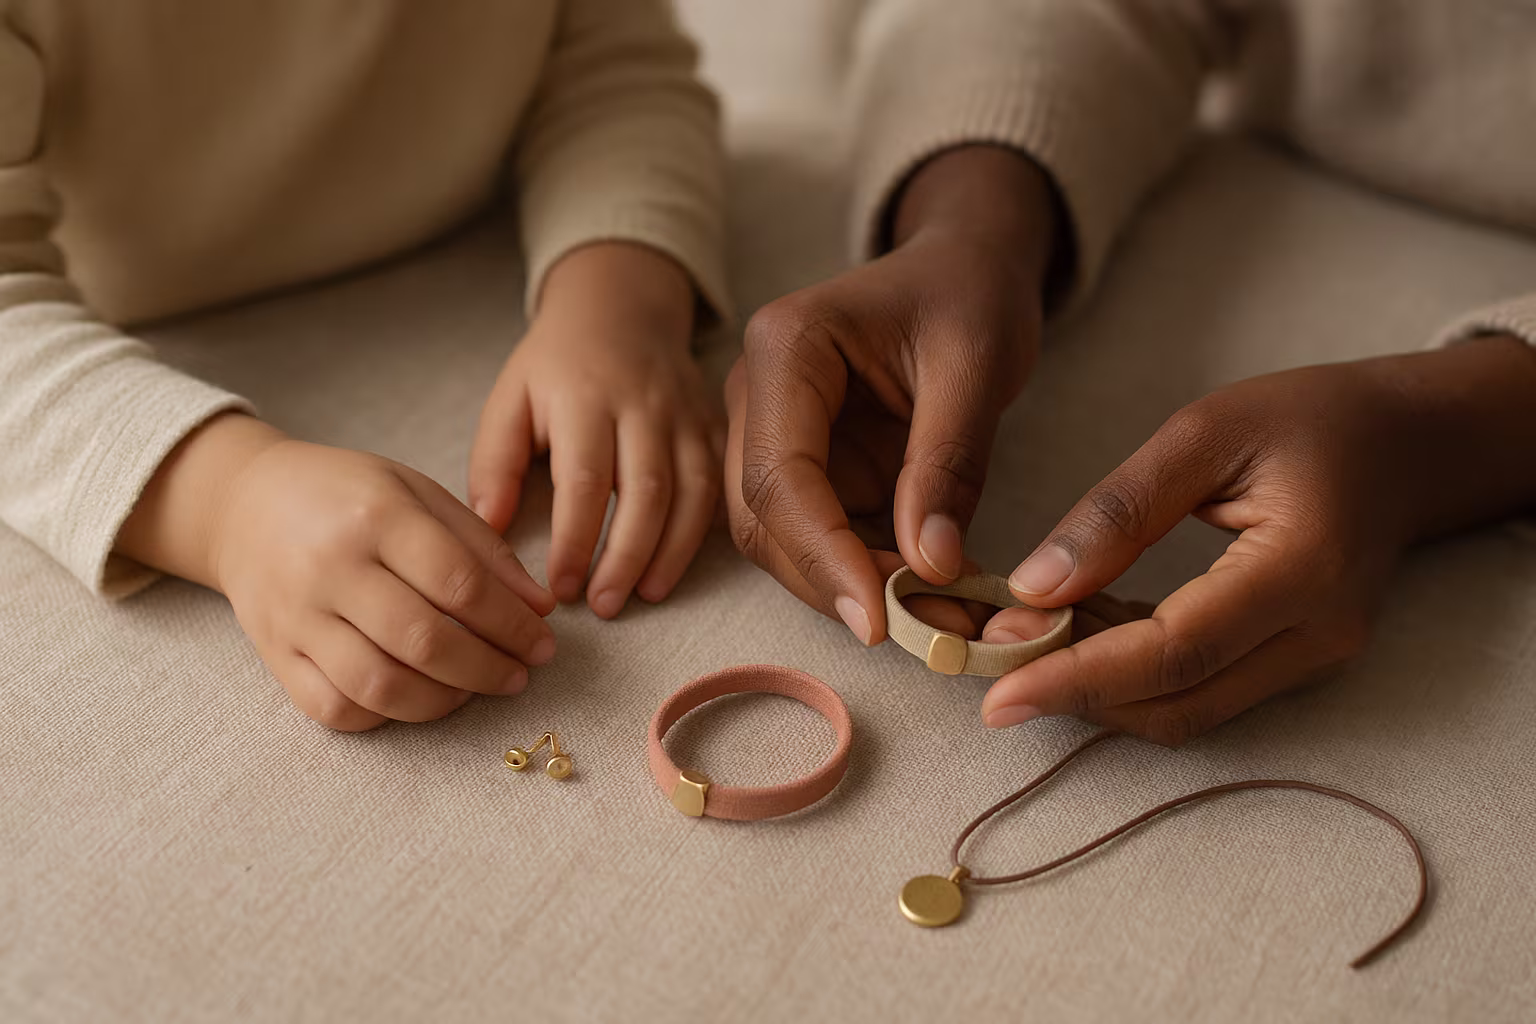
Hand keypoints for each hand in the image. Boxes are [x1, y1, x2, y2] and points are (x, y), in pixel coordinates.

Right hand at [213, 439, 557, 729]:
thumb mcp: (419, 494)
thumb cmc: (348, 496)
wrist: (245, 504)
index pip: (460, 584)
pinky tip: (416, 698)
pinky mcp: (275, 654)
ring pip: (379, 685)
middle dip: (488, 669)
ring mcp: (298, 616)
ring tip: (473, 690)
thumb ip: (483, 548)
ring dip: (442, 701)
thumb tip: (540, 609)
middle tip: (520, 676)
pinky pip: (333, 708)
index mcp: (379, 516)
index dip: (513, 624)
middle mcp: (333, 568)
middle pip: (424, 641)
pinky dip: (384, 717)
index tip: (544, 645)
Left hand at [470, 243, 719, 617]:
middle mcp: (644, 404)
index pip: (584, 479)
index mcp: (586, 395)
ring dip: (672, 551)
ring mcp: (687, 414)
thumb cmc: (556, 363)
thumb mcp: (509, 397)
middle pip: (646, 491)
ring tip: (645, 594)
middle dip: (626, 557)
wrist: (621, 305)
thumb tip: (491, 529)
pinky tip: (682, 564)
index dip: (574, 540)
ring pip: (692, 492)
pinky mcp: (715, 424)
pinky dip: (707, 529)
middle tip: (604, 606)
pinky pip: (721, 483)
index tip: (559, 587)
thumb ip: (494, 462)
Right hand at [725, 145, 1061, 645]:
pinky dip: (864, 575)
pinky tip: (927, 593)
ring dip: (847, 588)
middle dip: (835, 583)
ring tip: (939, 616)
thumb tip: (930, 566)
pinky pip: (816, 539)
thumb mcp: (976, 364)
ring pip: (778, 540)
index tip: (880, 618)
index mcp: (785, 348)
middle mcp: (756, 394)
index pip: (779, 474)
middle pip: (762, 518)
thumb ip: (948, 463)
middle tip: (928, 629)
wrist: (964, 267)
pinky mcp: (804, 468)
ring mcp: (772, 433)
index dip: (823, 555)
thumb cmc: (968, 294)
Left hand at [980, 337, 1535, 744]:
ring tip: (1023, 646)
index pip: (1173, 652)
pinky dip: (1133, 676)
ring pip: (1188, 711)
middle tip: (987, 670)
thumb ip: (1119, 513)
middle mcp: (1318, 634)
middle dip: (1075, 697)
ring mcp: (1316, 658)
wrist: (1408, 443)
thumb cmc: (1309, 418)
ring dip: (1100, 693)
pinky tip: (1078, 635)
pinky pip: (1203, 690)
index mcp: (1302, 569)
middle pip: (1177, 703)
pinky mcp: (1299, 662)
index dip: (1077, 679)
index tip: (994, 694)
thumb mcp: (1205, 432)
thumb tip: (1031, 588)